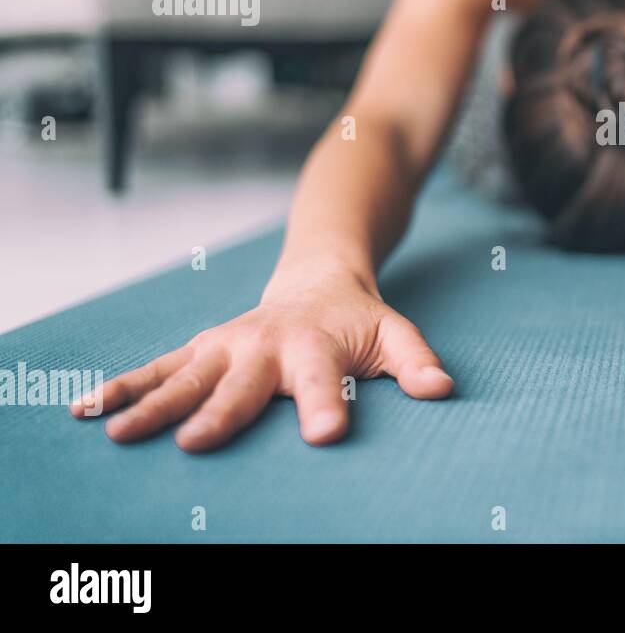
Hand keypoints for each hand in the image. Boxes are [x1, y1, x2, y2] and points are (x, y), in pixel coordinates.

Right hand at [69, 266, 451, 451]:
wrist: (318, 279)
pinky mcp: (201, 348)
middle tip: (194, 444)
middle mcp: (264, 345)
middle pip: (239, 385)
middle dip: (219, 414)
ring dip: (150, 403)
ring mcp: (227, 346)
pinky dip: (122, 386)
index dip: (325, 405)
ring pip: (185, 375)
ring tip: (117, 433)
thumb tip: (441, 388)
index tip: (324, 434)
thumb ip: (416, 361)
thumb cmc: (359, 321)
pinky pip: (157, 369)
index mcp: (316, 345)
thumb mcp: (395, 335)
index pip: (322, 380)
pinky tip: (84, 409)